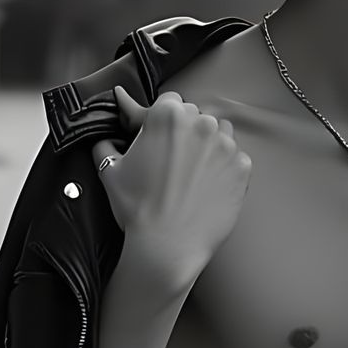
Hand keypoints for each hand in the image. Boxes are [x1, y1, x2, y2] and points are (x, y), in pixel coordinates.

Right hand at [91, 87, 251, 288]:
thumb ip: (106, 143)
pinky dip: (224, 165)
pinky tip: (208, 183)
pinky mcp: (242, 167)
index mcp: (168, 116)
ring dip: (208, 143)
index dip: (161, 119)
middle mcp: (201, 124)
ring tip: (192, 169)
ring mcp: (226, 145)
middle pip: (195, 116)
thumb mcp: (110, 170)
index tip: (158, 136)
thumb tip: (105, 135)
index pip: (169, 102)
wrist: (168, 245)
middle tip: (172, 158)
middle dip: (185, 131)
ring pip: (219, 132)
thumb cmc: (138, 208)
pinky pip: (235, 157)